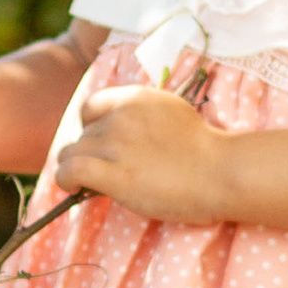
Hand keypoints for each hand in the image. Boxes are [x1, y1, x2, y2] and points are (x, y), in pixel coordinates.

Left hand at [54, 85, 230, 223]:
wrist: (221, 172)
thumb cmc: (205, 150)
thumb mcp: (171, 113)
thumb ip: (142, 116)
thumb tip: (119, 131)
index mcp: (135, 98)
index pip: (90, 107)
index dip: (89, 128)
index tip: (100, 145)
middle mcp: (120, 117)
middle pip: (82, 135)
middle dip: (89, 154)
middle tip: (105, 172)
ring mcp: (115, 144)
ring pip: (70, 153)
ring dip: (75, 168)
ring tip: (87, 183)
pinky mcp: (114, 174)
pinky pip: (69, 171)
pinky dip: (66, 180)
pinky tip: (75, 188)